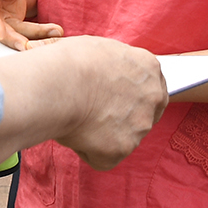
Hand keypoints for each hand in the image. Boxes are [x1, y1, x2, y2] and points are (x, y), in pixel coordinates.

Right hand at [0, 0, 61, 49]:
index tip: (0, 34)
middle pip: (0, 30)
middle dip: (17, 39)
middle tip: (35, 46)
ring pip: (14, 36)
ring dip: (35, 39)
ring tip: (56, 35)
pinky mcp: (11, 30)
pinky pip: (24, 36)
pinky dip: (39, 38)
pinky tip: (53, 37)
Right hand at [0, 34, 165, 174]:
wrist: (55, 83)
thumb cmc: (68, 61)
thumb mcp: (100, 50)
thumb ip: (115, 66)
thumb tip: (109, 78)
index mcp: (148, 67)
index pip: (152, 87)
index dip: (131, 96)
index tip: (114, 99)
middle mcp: (152, 97)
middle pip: (144, 116)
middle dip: (124, 119)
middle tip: (95, 115)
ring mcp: (139, 126)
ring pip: (123, 139)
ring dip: (103, 135)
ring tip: (76, 119)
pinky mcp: (121, 149)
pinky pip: (104, 158)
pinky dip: (88, 150)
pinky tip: (72, 132)